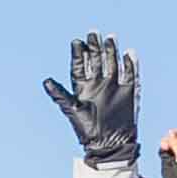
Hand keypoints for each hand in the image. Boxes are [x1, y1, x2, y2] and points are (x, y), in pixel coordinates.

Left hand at [45, 33, 143, 172]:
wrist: (109, 144)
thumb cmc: (86, 129)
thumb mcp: (71, 109)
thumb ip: (60, 94)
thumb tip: (46, 81)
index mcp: (82, 87)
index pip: (80, 65)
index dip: (78, 54)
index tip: (77, 42)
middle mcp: (97, 83)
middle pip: (96, 60)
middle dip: (95, 47)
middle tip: (93, 33)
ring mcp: (113, 86)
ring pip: (112, 63)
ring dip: (111, 51)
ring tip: (111, 38)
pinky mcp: (128, 92)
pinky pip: (130, 74)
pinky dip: (130, 64)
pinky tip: (129, 53)